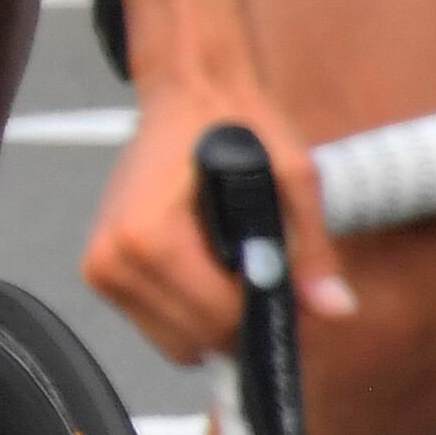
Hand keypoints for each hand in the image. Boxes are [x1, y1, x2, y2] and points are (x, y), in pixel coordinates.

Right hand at [86, 85, 359, 364]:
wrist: (188, 94)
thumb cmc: (234, 125)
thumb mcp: (292, 179)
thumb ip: (311, 250)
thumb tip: (334, 308)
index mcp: (147, 237)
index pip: (220, 318)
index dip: (271, 312)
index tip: (294, 290)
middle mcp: (112, 258)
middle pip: (199, 336)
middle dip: (244, 318)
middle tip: (267, 271)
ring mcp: (101, 268)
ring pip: (179, 340)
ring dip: (216, 317)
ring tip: (232, 263)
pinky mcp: (101, 272)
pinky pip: (160, 325)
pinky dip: (191, 309)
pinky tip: (205, 265)